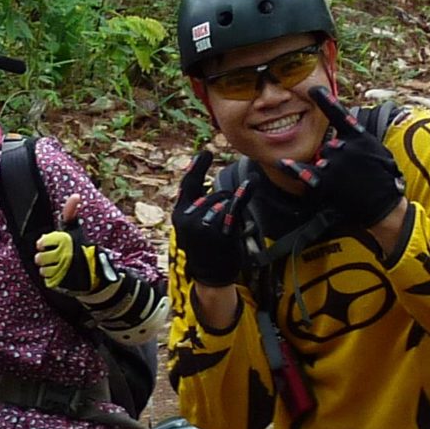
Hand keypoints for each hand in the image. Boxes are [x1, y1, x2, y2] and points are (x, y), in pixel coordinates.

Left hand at [34, 202, 112, 295]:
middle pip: (39, 258)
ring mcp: (65, 270)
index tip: (46, 245)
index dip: (42, 244)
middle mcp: (65, 255)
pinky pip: (48, 281)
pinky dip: (51, 279)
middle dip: (43, 258)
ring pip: (43, 271)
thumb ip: (70, 213)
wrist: (95, 271)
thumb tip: (75, 195)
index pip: (41, 243)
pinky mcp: (65, 283)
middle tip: (50, 257)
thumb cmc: (81, 247)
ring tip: (55, 266)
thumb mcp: (75, 229)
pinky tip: (58, 275)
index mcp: (66, 241)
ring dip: (47, 269)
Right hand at [170, 149, 250, 288]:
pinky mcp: (219, 232)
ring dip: (230, 211)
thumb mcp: (190, 225)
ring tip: (224, 230)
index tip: (205, 152)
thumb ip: (195, 203)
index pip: (188, 185)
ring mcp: (203, 225)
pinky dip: (243, 196)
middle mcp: (188, 218)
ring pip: (224, 201)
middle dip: (223, 202)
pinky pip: (234, 208)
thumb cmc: (203, 247)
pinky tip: (250, 185)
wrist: (210, 275)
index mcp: (179, 214)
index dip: (197, 167)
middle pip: (214, 193)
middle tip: (220, 224)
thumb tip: (203, 178)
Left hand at [289, 88, 405, 230]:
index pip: (339, 115)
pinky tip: (282, 163)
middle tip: (352, 172)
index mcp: (360, 137)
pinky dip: (293, 168)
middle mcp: (345, 147)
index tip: (313, 90)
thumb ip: (358, 140)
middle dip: (336, 157)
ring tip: (346, 182)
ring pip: (320, 159)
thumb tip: (342, 136)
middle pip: (328, 145)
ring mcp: (334, 164)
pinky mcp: (326, 182)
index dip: (325, 101)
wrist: (384, 205)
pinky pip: (304, 173)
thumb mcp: (378, 151)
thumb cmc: (384, 178)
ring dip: (329, 169)